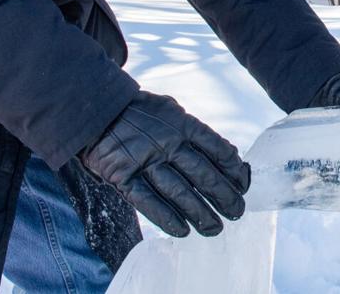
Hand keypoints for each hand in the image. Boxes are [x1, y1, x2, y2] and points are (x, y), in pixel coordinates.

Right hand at [80, 91, 250, 237]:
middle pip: (202, 174)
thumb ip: (196, 132)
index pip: (217, 149)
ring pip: (178, 192)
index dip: (233, 170)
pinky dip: (166, 218)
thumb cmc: (140, 114)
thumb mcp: (171, 111)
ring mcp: (144, 160)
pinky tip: (182, 230)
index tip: (242, 185)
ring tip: (214, 228)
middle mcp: (167, 143)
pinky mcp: (122, 176)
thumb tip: (228, 154)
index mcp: (182, 124)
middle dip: (224, 196)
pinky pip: (147, 201)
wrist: (97, 109)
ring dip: (199, 213)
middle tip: (237, 211)